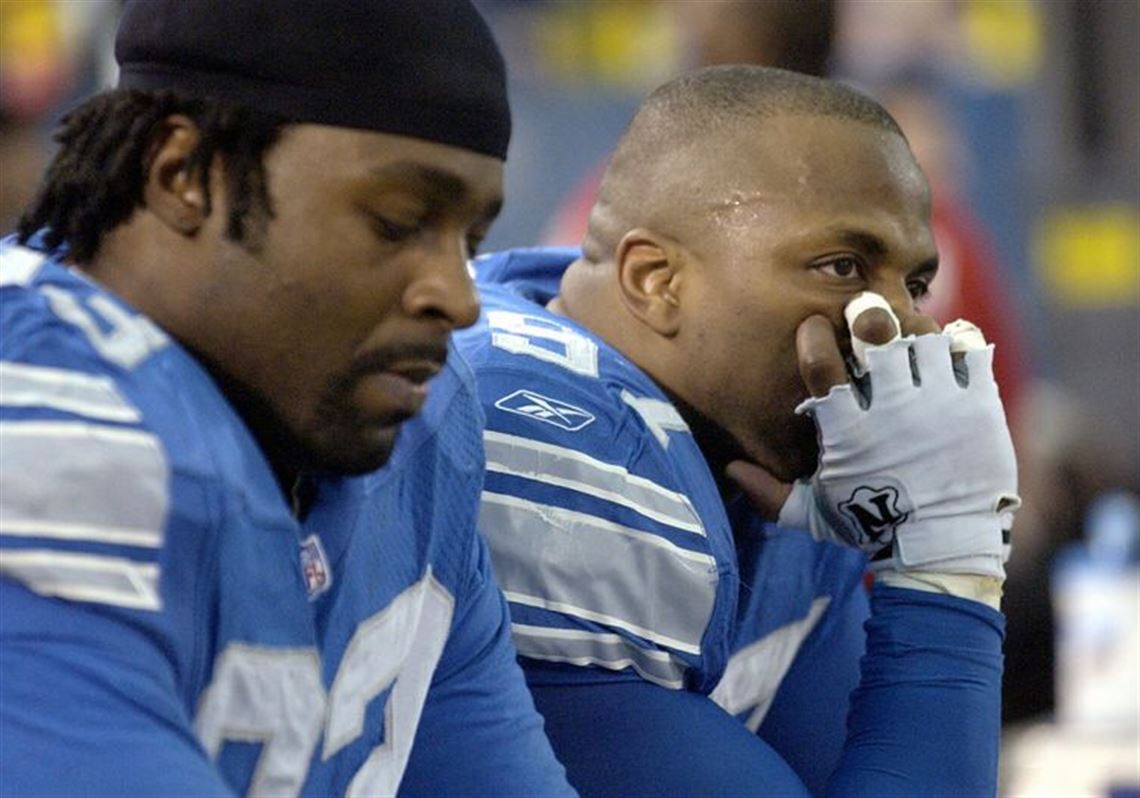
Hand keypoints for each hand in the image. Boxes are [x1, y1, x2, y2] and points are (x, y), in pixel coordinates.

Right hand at [729, 293, 1018, 588]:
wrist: (946, 549)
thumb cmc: (874, 529)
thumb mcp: (815, 515)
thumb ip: (770, 493)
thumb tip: (732, 469)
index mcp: (846, 431)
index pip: (821, 363)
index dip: (814, 336)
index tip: (816, 330)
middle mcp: (891, 409)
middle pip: (875, 333)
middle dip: (866, 313)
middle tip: (865, 314)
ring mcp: (938, 403)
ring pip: (923, 332)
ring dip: (913, 326)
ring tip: (908, 336)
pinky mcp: (978, 404)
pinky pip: (968, 346)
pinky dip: (957, 338)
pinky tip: (945, 349)